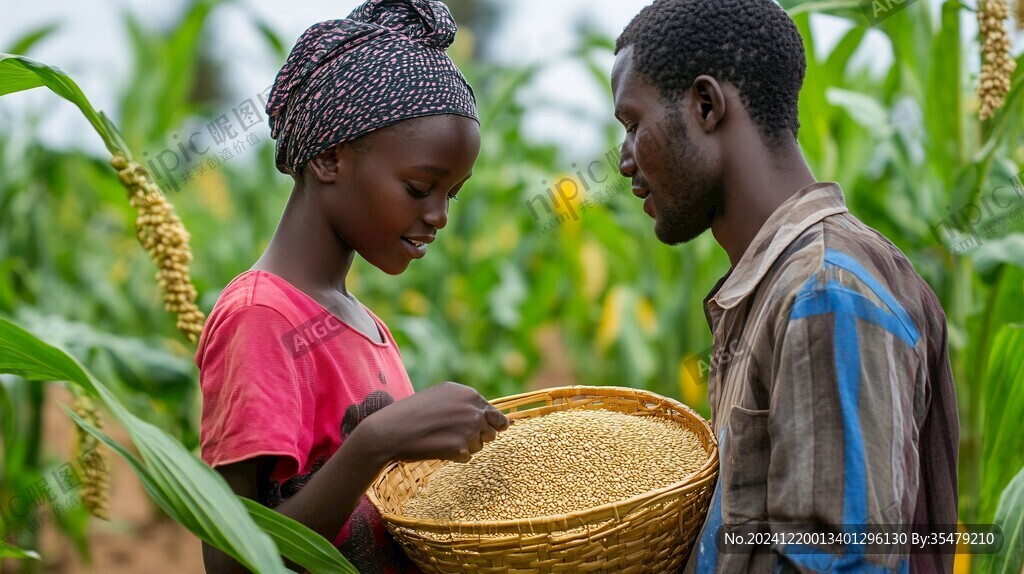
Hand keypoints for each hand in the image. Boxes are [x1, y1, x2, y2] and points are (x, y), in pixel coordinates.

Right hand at [358, 382, 509, 463]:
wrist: (390, 430)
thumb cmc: (413, 413)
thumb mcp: (441, 396)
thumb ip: (467, 403)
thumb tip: (501, 419)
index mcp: (469, 394)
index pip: (496, 414)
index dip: (491, 425)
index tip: (482, 431)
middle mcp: (473, 409)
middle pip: (493, 431)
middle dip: (479, 436)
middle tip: (455, 436)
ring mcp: (469, 428)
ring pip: (481, 445)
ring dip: (467, 446)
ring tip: (443, 440)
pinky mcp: (462, 447)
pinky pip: (467, 457)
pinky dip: (455, 457)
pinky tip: (438, 448)